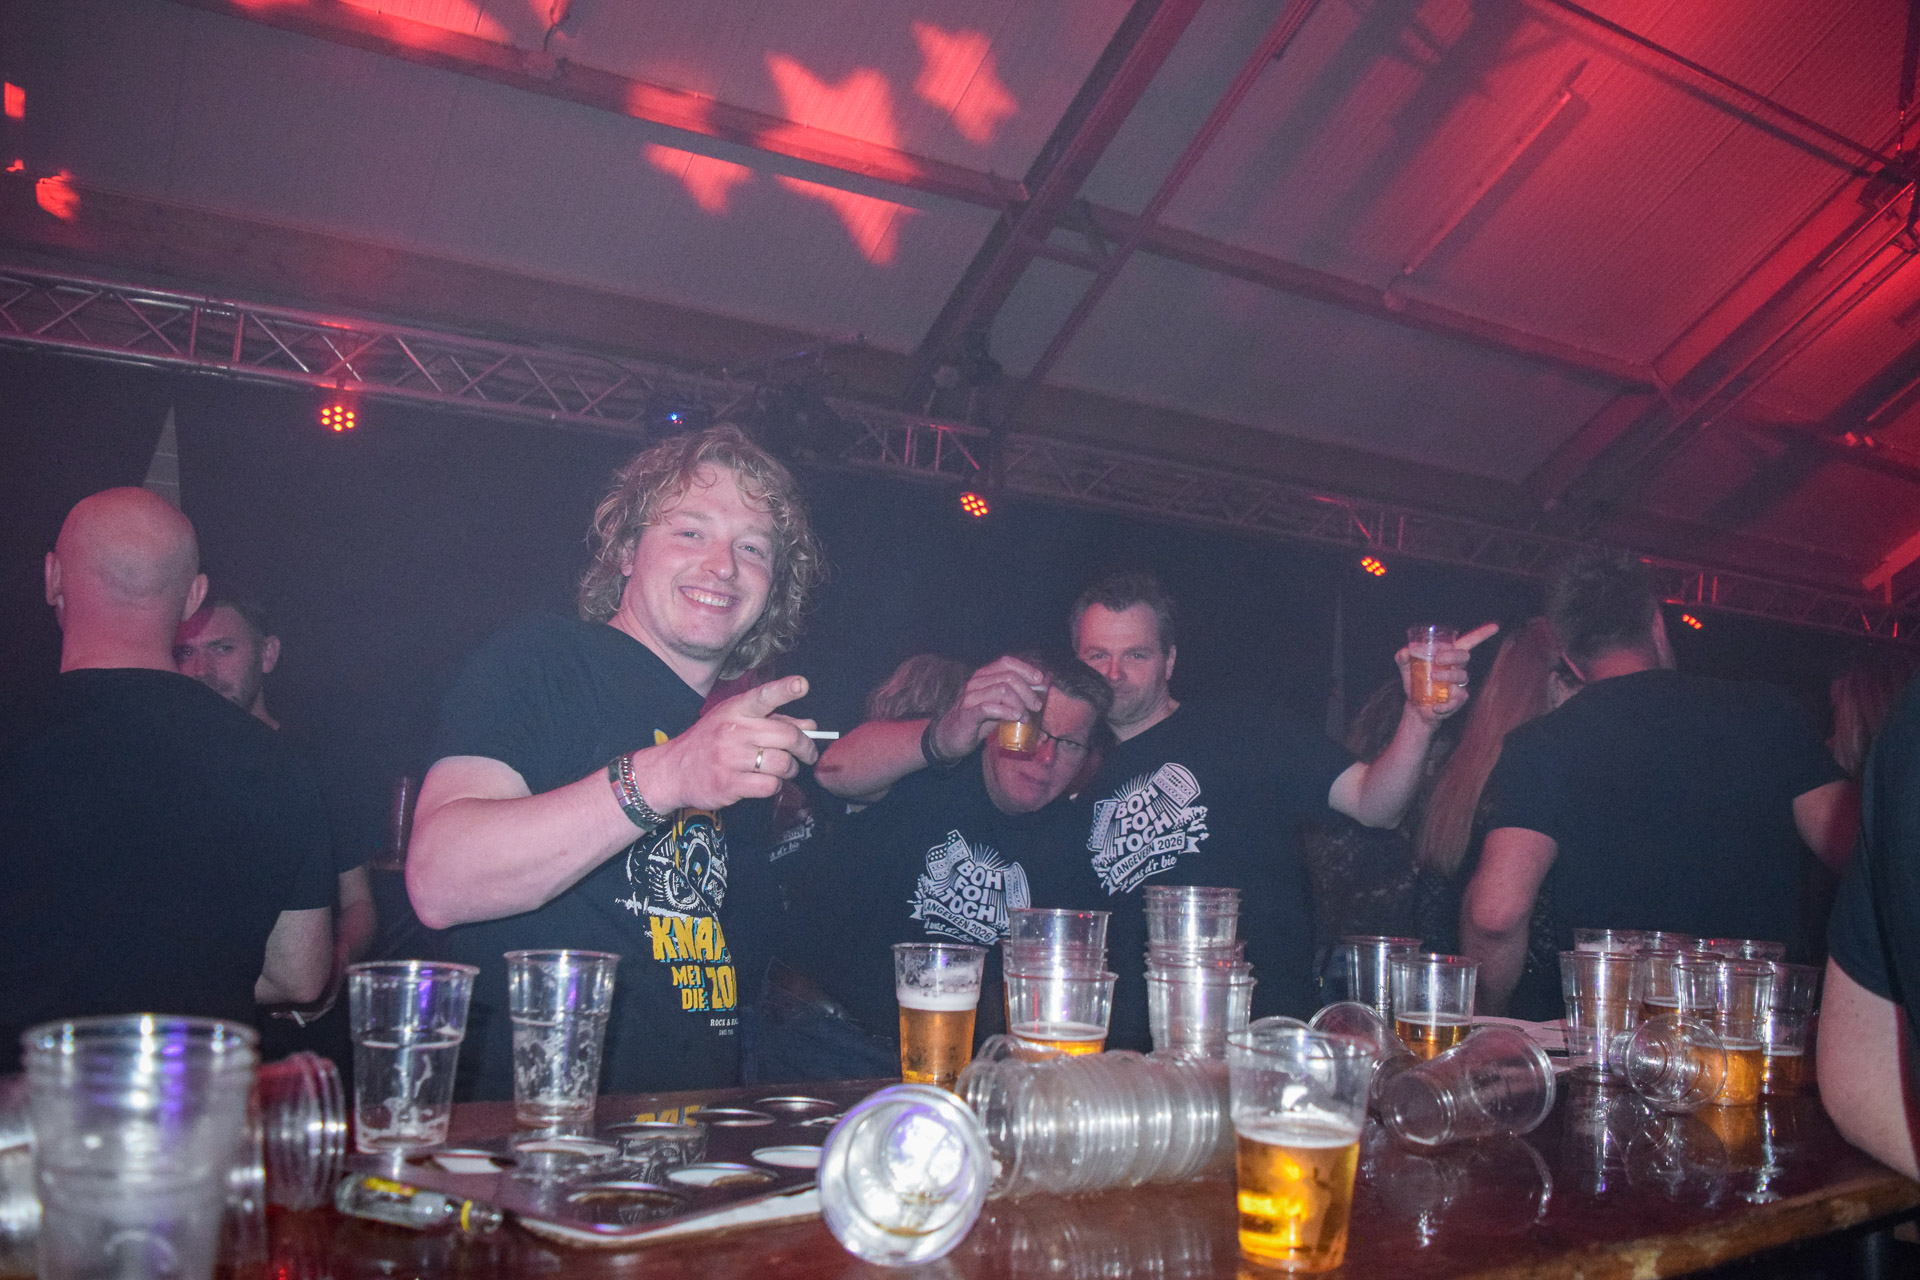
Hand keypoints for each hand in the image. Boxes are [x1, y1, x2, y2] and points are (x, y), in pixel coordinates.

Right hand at [636, 676, 819, 811]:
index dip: (785, 690)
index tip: (802, 685)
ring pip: (783, 763)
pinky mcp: (729, 783)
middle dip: (806, 748)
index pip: (763, 696)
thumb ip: (774, 720)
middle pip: (787, 736)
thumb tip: (810, 725)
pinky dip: (775, 786)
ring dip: (791, 770)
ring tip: (784, 770)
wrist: (672, 771)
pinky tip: (766, 782)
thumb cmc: (709, 743)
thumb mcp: (735, 722)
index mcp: (736, 709)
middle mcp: (734, 730)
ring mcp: (730, 757)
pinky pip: (770, 785)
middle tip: (809, 754)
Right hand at [929, 656, 1047, 761]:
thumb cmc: (977, 720)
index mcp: (984, 676)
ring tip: (1025, 716)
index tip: (1041, 681)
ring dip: (1019, 703)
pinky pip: (989, 708)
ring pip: (1002, 690)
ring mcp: (970, 697)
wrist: (949, 737)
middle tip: (1036, 706)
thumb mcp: (997, 705)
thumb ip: (1014, 698)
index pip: (1006, 662)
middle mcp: (976, 682)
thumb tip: (1041, 696)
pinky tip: (1015, 717)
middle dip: (1028, 691)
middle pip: (1008, 677)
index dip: (1026, 669)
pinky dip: (1006, 712)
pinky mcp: (967, 714)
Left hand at [1396, 622, 1498, 724]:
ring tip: (1432, 678)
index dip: (1483, 634)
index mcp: (1449, 655)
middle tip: (1437, 660)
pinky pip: (1457, 700)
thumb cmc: (1415, 682)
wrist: (1415, 707)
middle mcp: (1457, 668)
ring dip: (1448, 676)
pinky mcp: (1457, 700)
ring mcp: (1459, 684)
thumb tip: (1404, 652)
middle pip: (1464, 656)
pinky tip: (1435, 706)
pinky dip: (1445, 704)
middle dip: (1452, 655)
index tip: (1495, 627)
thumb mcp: (1406, 668)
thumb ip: (1403, 657)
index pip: (1469, 642)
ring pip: (1462, 676)